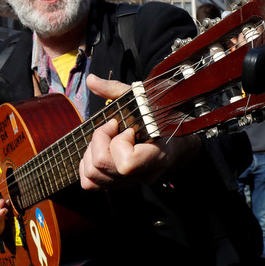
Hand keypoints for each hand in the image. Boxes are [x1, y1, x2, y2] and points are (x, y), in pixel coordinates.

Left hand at [78, 75, 200, 189]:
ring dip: (90, 152)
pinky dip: (87, 166)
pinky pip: (90, 184)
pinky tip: (98, 150)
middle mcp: (142, 175)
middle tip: (111, 128)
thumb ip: (115, 90)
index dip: (119, 142)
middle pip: (101, 166)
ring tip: (105, 139)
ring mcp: (129, 183)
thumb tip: (90, 80)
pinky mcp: (119, 185)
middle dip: (98, 141)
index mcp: (156, 156)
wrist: (177, 143)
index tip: (127, 128)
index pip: (126, 163)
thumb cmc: (161, 118)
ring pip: (92, 176)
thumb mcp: (143, 99)